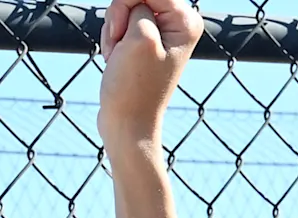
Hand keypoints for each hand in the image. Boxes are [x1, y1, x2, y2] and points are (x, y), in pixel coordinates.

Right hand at [97, 0, 199, 147]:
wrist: (125, 125)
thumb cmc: (133, 86)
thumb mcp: (138, 35)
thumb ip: (138, 3)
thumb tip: (135, 2)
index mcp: (186, 20)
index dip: (127, 4)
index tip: (125, 32)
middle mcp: (178, 24)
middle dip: (120, 18)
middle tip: (123, 49)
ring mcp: (159, 33)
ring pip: (122, 10)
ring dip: (113, 32)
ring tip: (120, 58)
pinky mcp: (143, 42)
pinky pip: (118, 25)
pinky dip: (112, 41)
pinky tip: (117, 61)